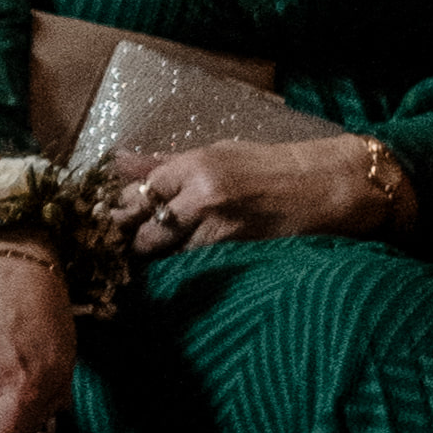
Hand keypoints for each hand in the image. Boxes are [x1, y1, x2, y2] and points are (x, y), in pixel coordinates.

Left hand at [106, 126, 390, 255]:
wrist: (330, 187)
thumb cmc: (273, 167)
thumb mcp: (218, 153)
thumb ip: (166, 163)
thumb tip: (118, 162)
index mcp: (195, 166)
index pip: (136, 194)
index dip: (116, 212)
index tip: (102, 225)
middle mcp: (203, 198)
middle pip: (143, 228)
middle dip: (125, 242)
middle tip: (110, 253)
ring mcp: (221, 231)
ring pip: (166, 255)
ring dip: (150, 262)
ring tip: (134, 269)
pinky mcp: (238, 257)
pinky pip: (195, 269)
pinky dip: (181, 273)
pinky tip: (171, 279)